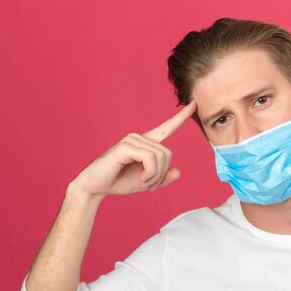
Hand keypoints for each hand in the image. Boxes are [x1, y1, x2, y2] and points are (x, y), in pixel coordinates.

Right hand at [72, 100, 197, 198]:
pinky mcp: (125, 146)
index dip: (181, 117)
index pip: (167, 128)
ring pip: (161, 157)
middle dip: (162, 174)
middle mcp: (140, 138)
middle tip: (151, 185)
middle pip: (168, 154)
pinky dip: (150, 174)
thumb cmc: (119, 181)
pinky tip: (141, 180)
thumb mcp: (146, 182)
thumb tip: (179, 172)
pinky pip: (150, 159)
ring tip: (143, 183)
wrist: (96, 187)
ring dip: (155, 176)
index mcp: (146, 143)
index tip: (195, 104)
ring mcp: (132, 140)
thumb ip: (162, 178)